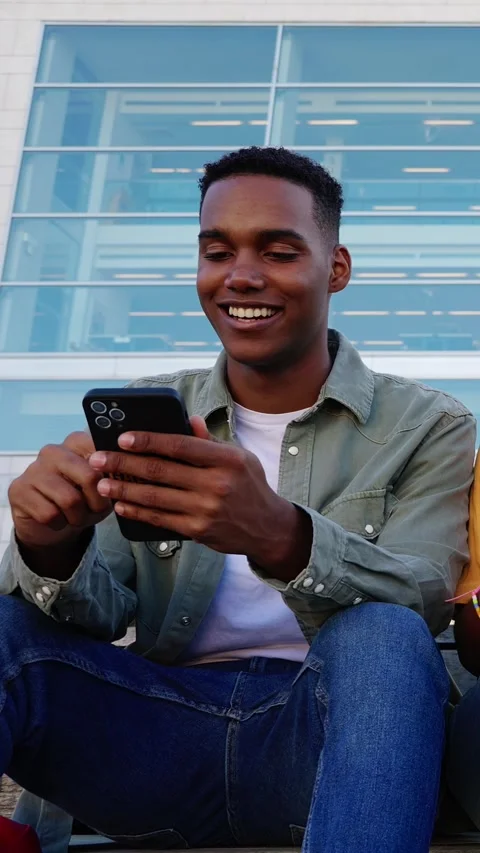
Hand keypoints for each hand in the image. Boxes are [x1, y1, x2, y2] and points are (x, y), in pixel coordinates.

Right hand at [9, 432, 112, 552]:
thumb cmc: (81, 500)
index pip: (101, 450)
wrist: (51, 523)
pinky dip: (60, 524)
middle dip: (98, 502)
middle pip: (90, 476)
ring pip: (70, 500)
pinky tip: (57, 519)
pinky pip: (50, 514)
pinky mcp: (19, 489)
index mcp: (76, 443)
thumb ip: (110, 481)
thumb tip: (113, 482)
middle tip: (95, 510)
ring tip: (76, 517)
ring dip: (78, 518)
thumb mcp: (102, 490)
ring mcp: (33, 469)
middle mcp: (53, 451)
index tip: (113, 487)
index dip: (113, 475)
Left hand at [89, 417, 311, 578]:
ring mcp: (206, 509)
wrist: (267, 527)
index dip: (148, 441)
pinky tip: (121, 504)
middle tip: (98, 459)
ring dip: (124, 489)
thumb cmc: (249, 486)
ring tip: (102, 483)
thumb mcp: (239, 457)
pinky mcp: (198, 530)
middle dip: (124, 464)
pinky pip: (160, 519)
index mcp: (226, 459)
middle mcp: (216, 484)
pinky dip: (137, 512)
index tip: (122, 438)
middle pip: (160, 470)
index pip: (180, 445)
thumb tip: (188, 418)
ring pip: (154, 497)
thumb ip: (209, 441)